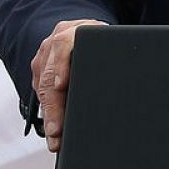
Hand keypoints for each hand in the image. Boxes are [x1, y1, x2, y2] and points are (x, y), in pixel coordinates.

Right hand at [31, 18, 107, 151]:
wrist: (89, 30)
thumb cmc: (105, 41)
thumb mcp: (111, 43)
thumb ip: (113, 57)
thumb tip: (130, 81)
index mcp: (77, 30)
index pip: (64, 44)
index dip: (62, 65)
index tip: (61, 85)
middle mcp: (56, 40)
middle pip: (50, 74)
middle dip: (53, 106)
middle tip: (57, 131)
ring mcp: (45, 53)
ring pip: (41, 86)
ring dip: (48, 115)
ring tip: (55, 138)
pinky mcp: (39, 67)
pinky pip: (39, 91)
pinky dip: (47, 112)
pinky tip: (53, 130)